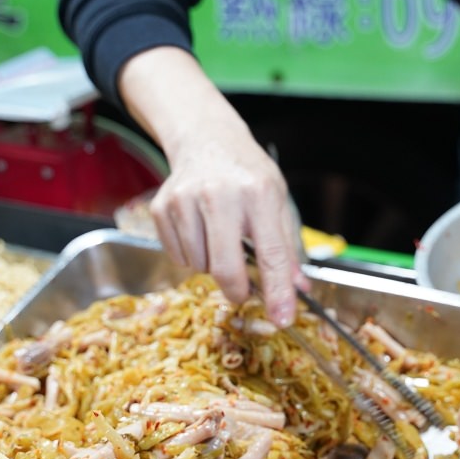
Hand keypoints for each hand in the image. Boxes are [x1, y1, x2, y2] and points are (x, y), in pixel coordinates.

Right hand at [117, 47, 306, 327]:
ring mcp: (185, 200)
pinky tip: (200, 230)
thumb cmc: (247, 174)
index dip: (277, 291)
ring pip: (200, 266)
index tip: (282, 319)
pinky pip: (178, 256)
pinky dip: (192, 255)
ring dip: (213, 265)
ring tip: (221, 238)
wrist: (207, 139)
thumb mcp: (277, 201)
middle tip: (244, 292)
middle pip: (225, 268)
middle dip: (237, 290)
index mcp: (258, 193)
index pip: (271, 253)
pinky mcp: (161, 207)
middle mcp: (219, 194)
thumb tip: (298, 290)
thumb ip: (287, 248)